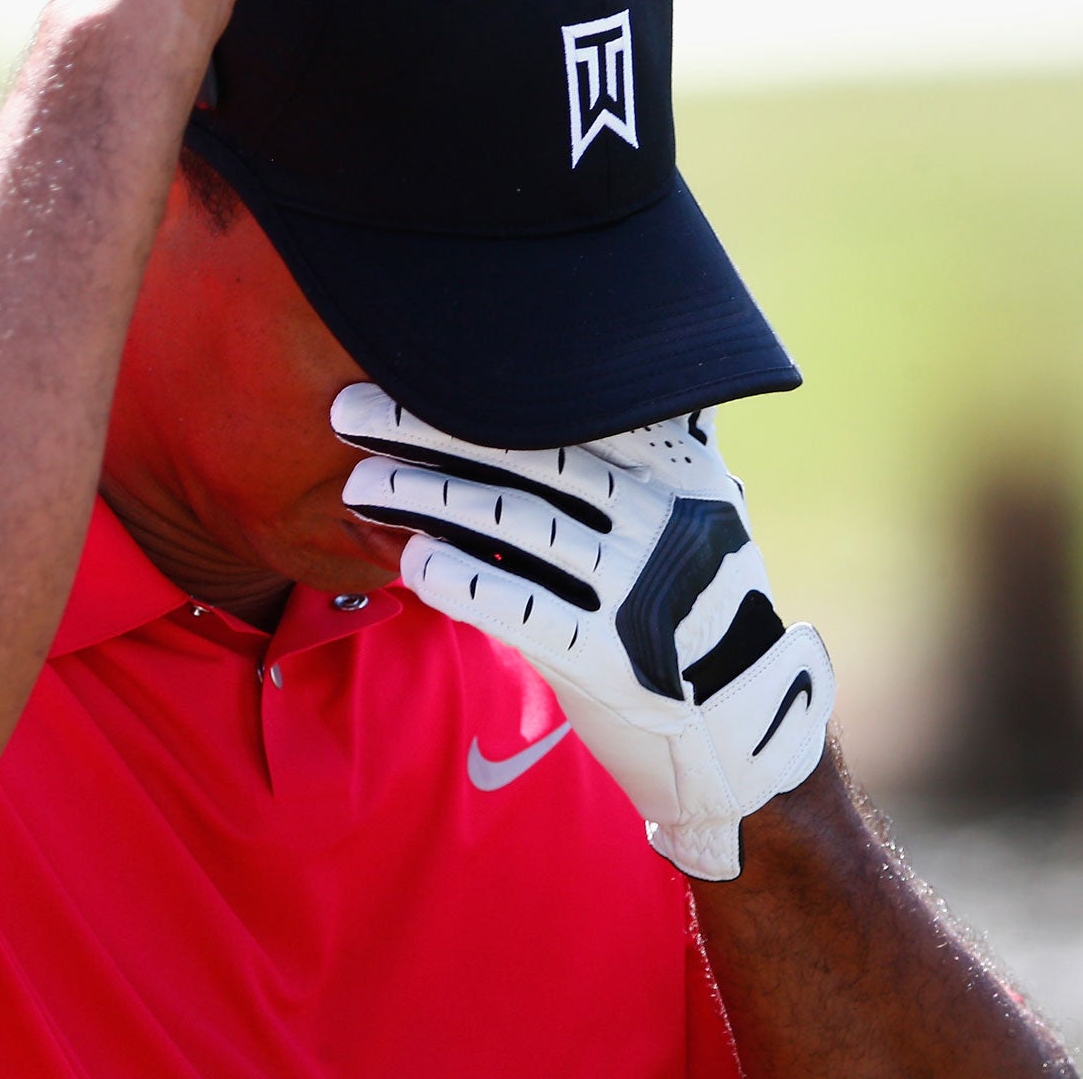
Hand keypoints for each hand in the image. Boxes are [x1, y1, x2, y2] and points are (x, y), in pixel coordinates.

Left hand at [332, 385, 834, 880]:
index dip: (472, 387)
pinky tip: (412, 561)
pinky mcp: (614, 660)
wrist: (734, 730)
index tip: (401, 359)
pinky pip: (524, 610)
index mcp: (677, 470)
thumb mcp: (689, 514)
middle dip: (425, 427)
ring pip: (513, 523)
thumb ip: (643, 449)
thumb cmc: (681, 604)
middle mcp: (663, 519)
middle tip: (347, 410)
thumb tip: (591, 352)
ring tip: (359, 484)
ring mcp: (641, 589)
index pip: (560, 412)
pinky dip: (464, 581)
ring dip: (424, 496)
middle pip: (524, 455)